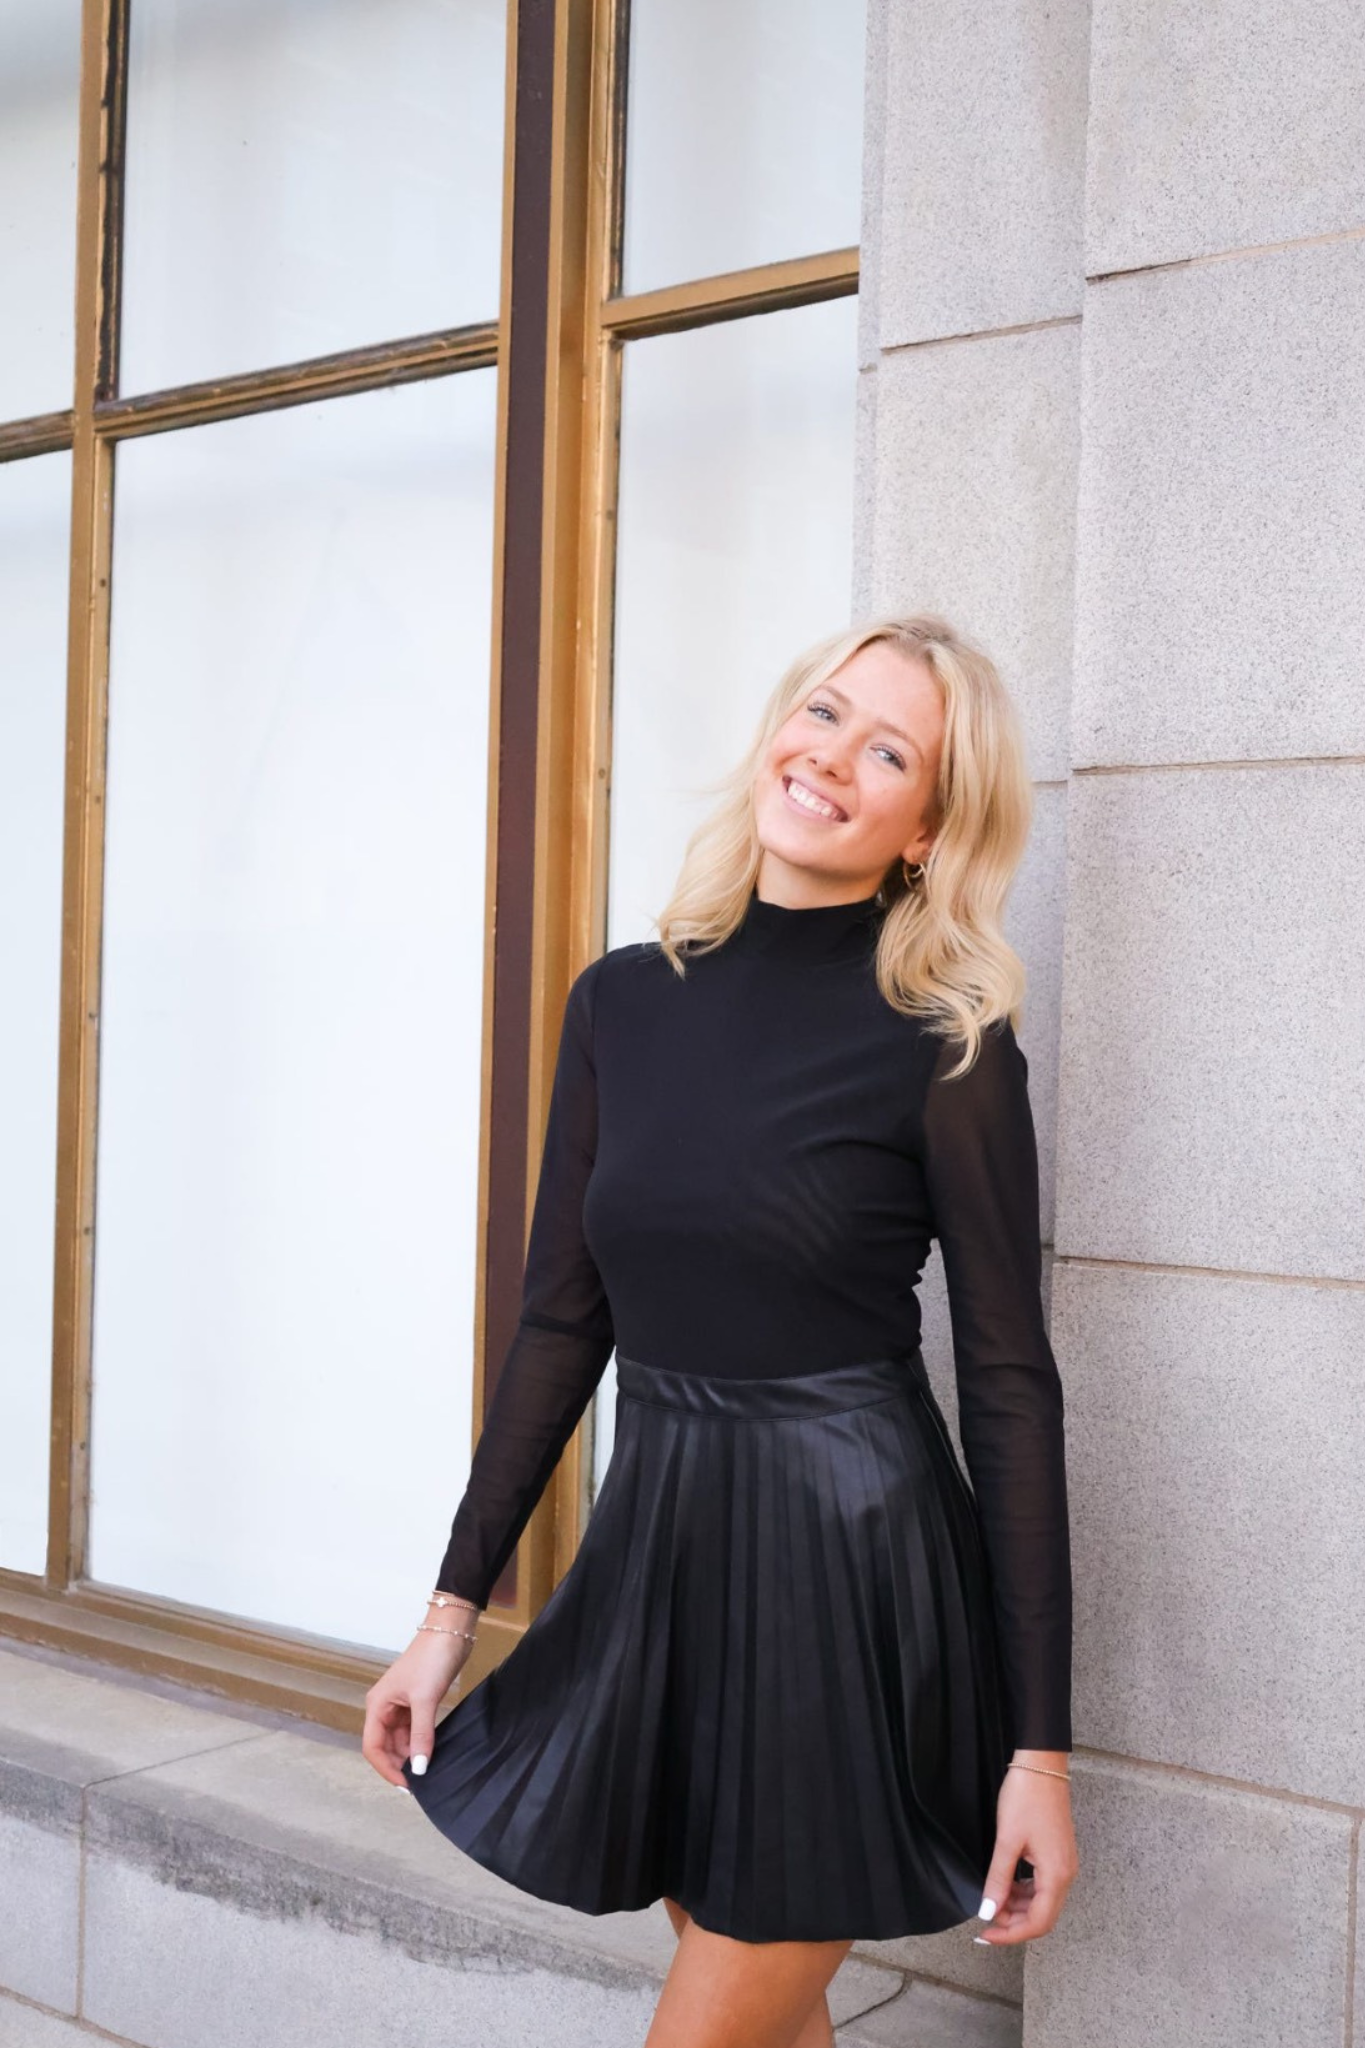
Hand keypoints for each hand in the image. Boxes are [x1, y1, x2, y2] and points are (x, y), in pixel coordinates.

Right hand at [362, 1627, 473, 1787]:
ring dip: (411, 1755)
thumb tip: (418, 1768)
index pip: (373, 1747)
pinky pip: (413, 1731)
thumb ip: (421, 1735)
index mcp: (378, 1705)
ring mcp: (401, 1705)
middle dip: (399, 1764)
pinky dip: (420, 1743)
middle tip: (420, 1783)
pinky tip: (432, 1753)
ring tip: (428, 1771)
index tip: (406, 1785)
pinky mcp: (417, 1702)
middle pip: (385, 1746)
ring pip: (400, 1740)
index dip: (386, 1768)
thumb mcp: (425, 1699)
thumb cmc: (431, 1658)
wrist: (450, 1631)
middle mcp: (385, 1707)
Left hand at [973, 1758, 1079, 1944]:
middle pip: (1042, 1916)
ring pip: (1042, 1902)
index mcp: (1057, 1875)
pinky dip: (1024, 1892)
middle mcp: (1066, 1874)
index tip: (985, 1934)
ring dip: (1018, 1908)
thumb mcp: (1007, 1841)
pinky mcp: (1058, 1854)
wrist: (1041, 1765)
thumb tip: (988, 1911)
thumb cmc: (1026, 1798)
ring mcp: (1063, 1864)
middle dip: (1013, 1923)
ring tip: (992, 1901)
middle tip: (985, 1921)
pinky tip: (1005, 1885)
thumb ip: (998, 1879)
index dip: (1011, 1934)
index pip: (1038, 1922)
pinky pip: (1042, 1885)